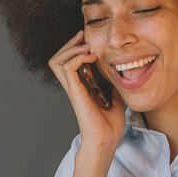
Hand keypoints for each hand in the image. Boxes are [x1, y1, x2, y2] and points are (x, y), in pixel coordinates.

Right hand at [48, 31, 124, 151]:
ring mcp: (73, 88)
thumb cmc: (110, 124)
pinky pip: (68, 67)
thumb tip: (120, 71)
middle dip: (69, 44)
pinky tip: (92, 57)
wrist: (106, 139)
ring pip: (57, 60)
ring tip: (86, 47)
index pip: (68, 62)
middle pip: (57, 58)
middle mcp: (73, 86)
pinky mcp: (75, 91)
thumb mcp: (115, 96)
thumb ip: (112, 83)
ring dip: (71, 49)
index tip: (88, 39)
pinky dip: (78, 56)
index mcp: (81, 86)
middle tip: (83, 37)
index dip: (74, 48)